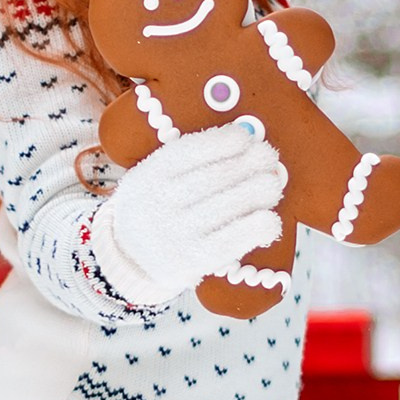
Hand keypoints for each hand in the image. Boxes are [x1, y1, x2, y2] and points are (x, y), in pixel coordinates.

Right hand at [94, 121, 286, 307]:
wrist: (126, 259)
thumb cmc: (154, 208)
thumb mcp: (152, 177)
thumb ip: (187, 162)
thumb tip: (243, 141)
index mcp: (149, 175)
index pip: (188, 152)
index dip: (222, 142)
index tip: (244, 137)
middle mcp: (159, 203)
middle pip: (213, 178)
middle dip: (248, 163)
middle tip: (268, 156)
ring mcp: (175, 235)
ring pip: (226, 207)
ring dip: (258, 191)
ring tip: (272, 184)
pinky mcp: (192, 262)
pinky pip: (229, 243)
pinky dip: (254, 229)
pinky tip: (270, 220)